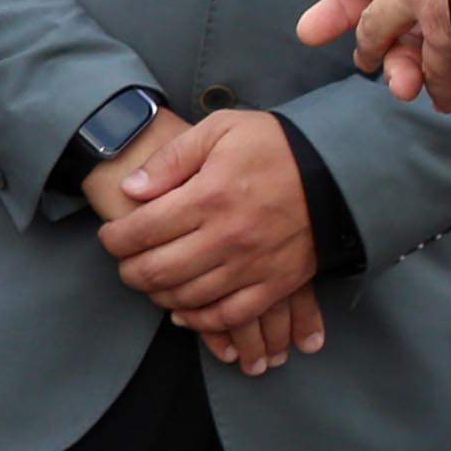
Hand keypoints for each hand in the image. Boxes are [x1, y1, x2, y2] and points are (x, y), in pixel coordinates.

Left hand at [95, 108, 328, 376]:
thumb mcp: (220, 130)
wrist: (340, 171)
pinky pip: (229, 315)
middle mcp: (227, 237)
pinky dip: (200, 320)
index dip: (115, 238)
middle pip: (157, 271)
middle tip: (124, 262)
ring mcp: (252, 265)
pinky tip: (184, 311)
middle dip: (129, 271)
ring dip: (158, 295)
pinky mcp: (275, 284)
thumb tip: (132, 189)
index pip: (141, 230)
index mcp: (209, 197)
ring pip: (188, 298)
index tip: (110, 236)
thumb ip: (171, 159)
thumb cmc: (275, 145)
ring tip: (150, 281)